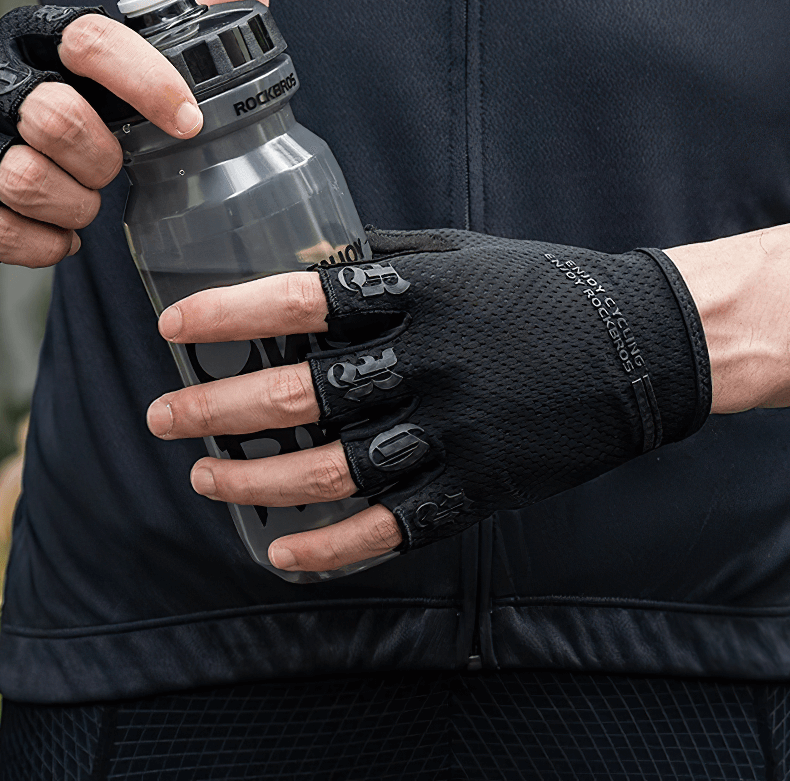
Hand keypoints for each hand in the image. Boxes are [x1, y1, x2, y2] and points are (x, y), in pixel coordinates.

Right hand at [0, 0, 266, 268]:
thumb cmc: (35, 101)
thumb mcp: (89, 58)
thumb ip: (165, 32)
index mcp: (32, 35)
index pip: (91, 39)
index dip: (148, 81)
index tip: (188, 121)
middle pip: (58, 119)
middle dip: (101, 159)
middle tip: (110, 169)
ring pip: (29, 180)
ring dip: (75, 203)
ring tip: (81, 201)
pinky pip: (9, 233)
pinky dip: (49, 243)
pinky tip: (57, 232)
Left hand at [147, 228, 710, 572]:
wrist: (644, 343)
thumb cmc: (544, 289)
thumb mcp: (462, 255)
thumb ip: (385, 262)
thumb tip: (310, 265)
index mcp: (419, 296)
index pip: (302, 302)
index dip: (230, 314)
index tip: (173, 326)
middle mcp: (429, 363)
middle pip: (302, 394)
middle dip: (219, 407)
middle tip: (163, 416)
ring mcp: (456, 430)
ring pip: (335, 467)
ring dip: (259, 480)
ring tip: (204, 476)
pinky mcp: (482, 484)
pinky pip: (396, 526)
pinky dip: (335, 547)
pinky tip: (284, 554)